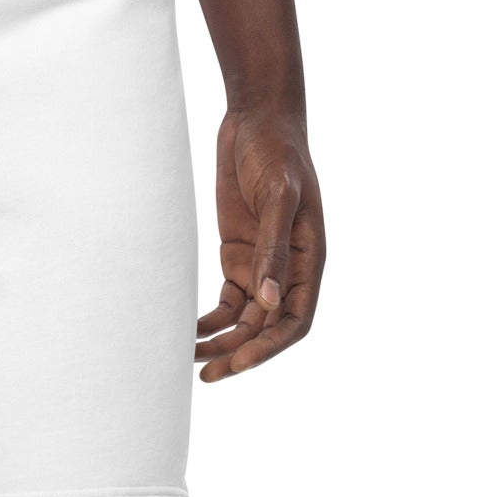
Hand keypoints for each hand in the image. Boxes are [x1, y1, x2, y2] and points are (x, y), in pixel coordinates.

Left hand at [194, 105, 325, 380]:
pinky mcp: (237, 257)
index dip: (270, 347)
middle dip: (240, 354)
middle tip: (208, 376)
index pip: (295, 319)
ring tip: (188, 362)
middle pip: (267, 329)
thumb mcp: (279, 197)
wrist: (257, 120)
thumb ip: (274, 248)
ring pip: (243, 321)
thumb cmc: (277, 152)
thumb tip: (270, 301)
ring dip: (220, 343)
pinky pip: (225, 302)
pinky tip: (186, 334)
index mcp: (309, 260)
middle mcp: (288, 270)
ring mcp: (261, 265)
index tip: (239, 364)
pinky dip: (208, 321)